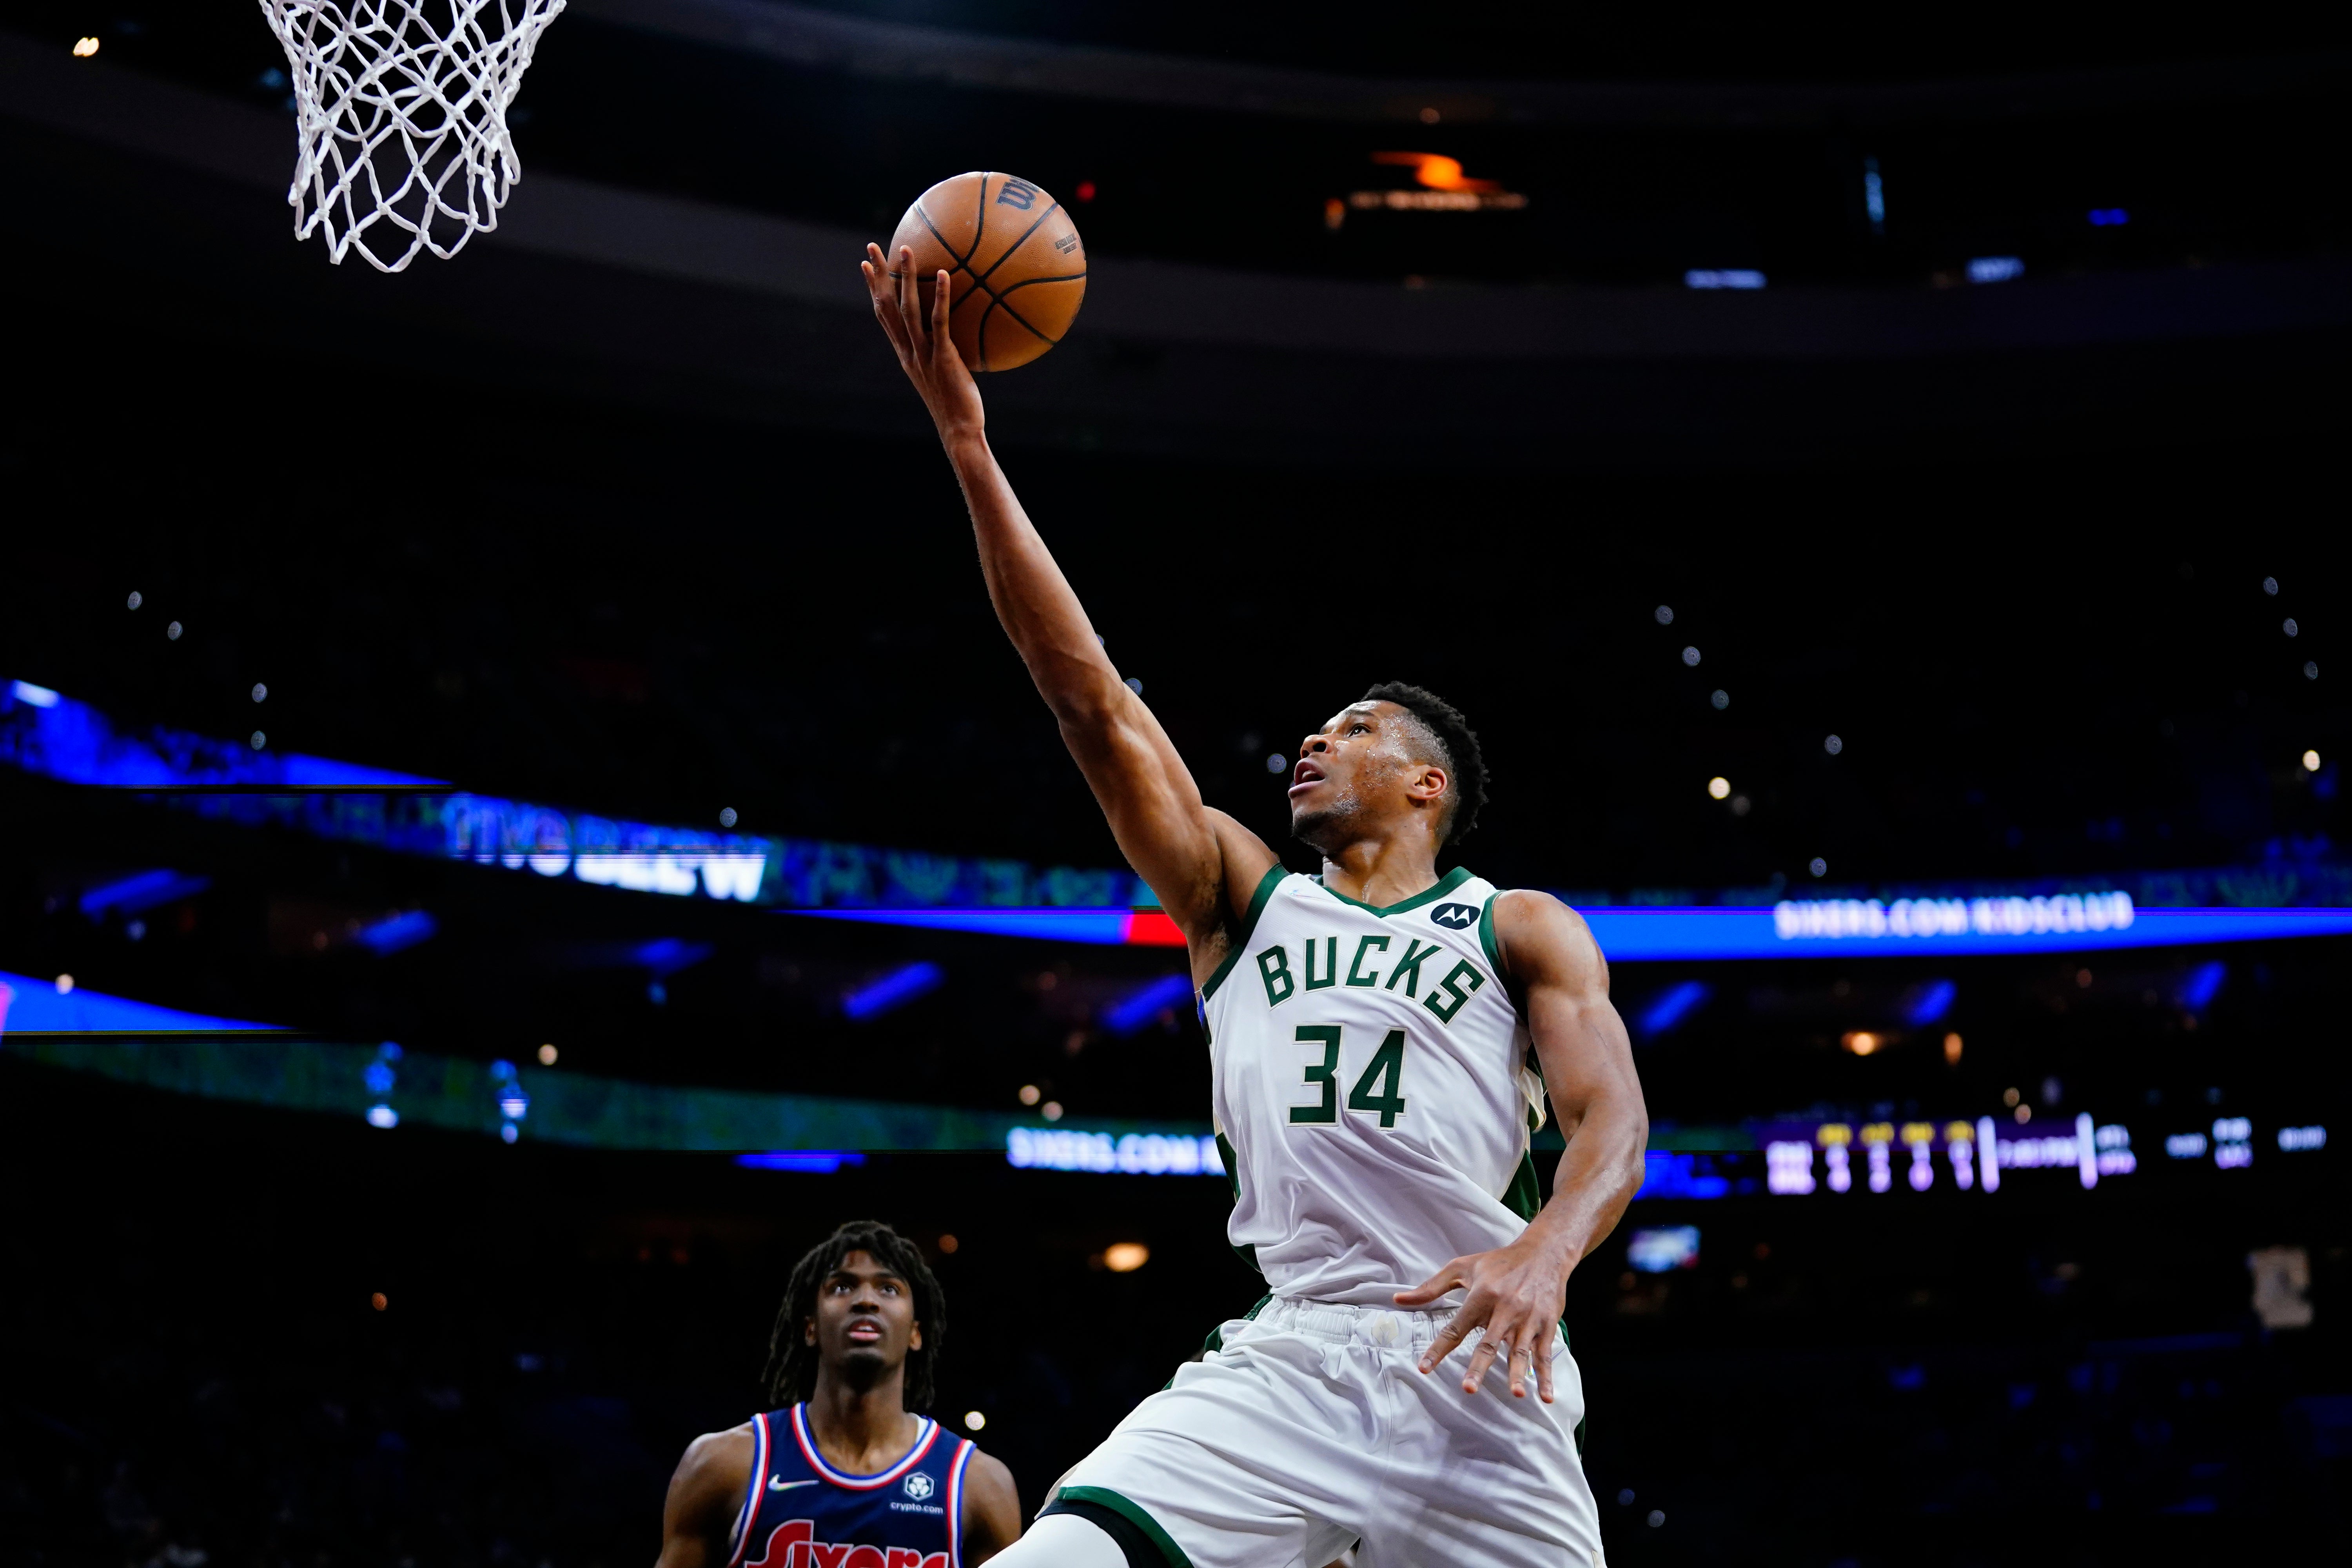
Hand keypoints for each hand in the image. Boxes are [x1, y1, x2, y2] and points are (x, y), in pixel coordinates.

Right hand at [861, 242, 985, 441]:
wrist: (959, 431)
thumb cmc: (957, 405)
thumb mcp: (944, 374)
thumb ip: (942, 352)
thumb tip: (954, 335)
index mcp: (905, 354)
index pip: (883, 316)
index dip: (873, 290)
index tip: (866, 266)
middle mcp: (908, 352)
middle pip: (887, 307)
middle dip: (878, 276)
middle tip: (871, 247)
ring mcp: (923, 355)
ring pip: (908, 310)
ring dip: (905, 278)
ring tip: (905, 250)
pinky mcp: (942, 358)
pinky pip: (939, 323)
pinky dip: (941, 298)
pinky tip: (945, 275)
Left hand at [1396, 1232, 1570, 1400]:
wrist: (1543, 1252)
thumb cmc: (1499, 1262)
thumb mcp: (1462, 1268)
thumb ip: (1431, 1287)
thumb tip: (1398, 1300)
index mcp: (1482, 1295)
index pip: (1455, 1328)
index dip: (1438, 1349)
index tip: (1424, 1368)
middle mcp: (1505, 1308)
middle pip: (1488, 1343)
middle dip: (1479, 1366)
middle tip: (1469, 1388)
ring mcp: (1527, 1318)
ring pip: (1520, 1351)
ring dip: (1518, 1374)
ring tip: (1516, 1394)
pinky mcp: (1546, 1325)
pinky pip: (1544, 1354)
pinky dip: (1546, 1377)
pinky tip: (1545, 1396)